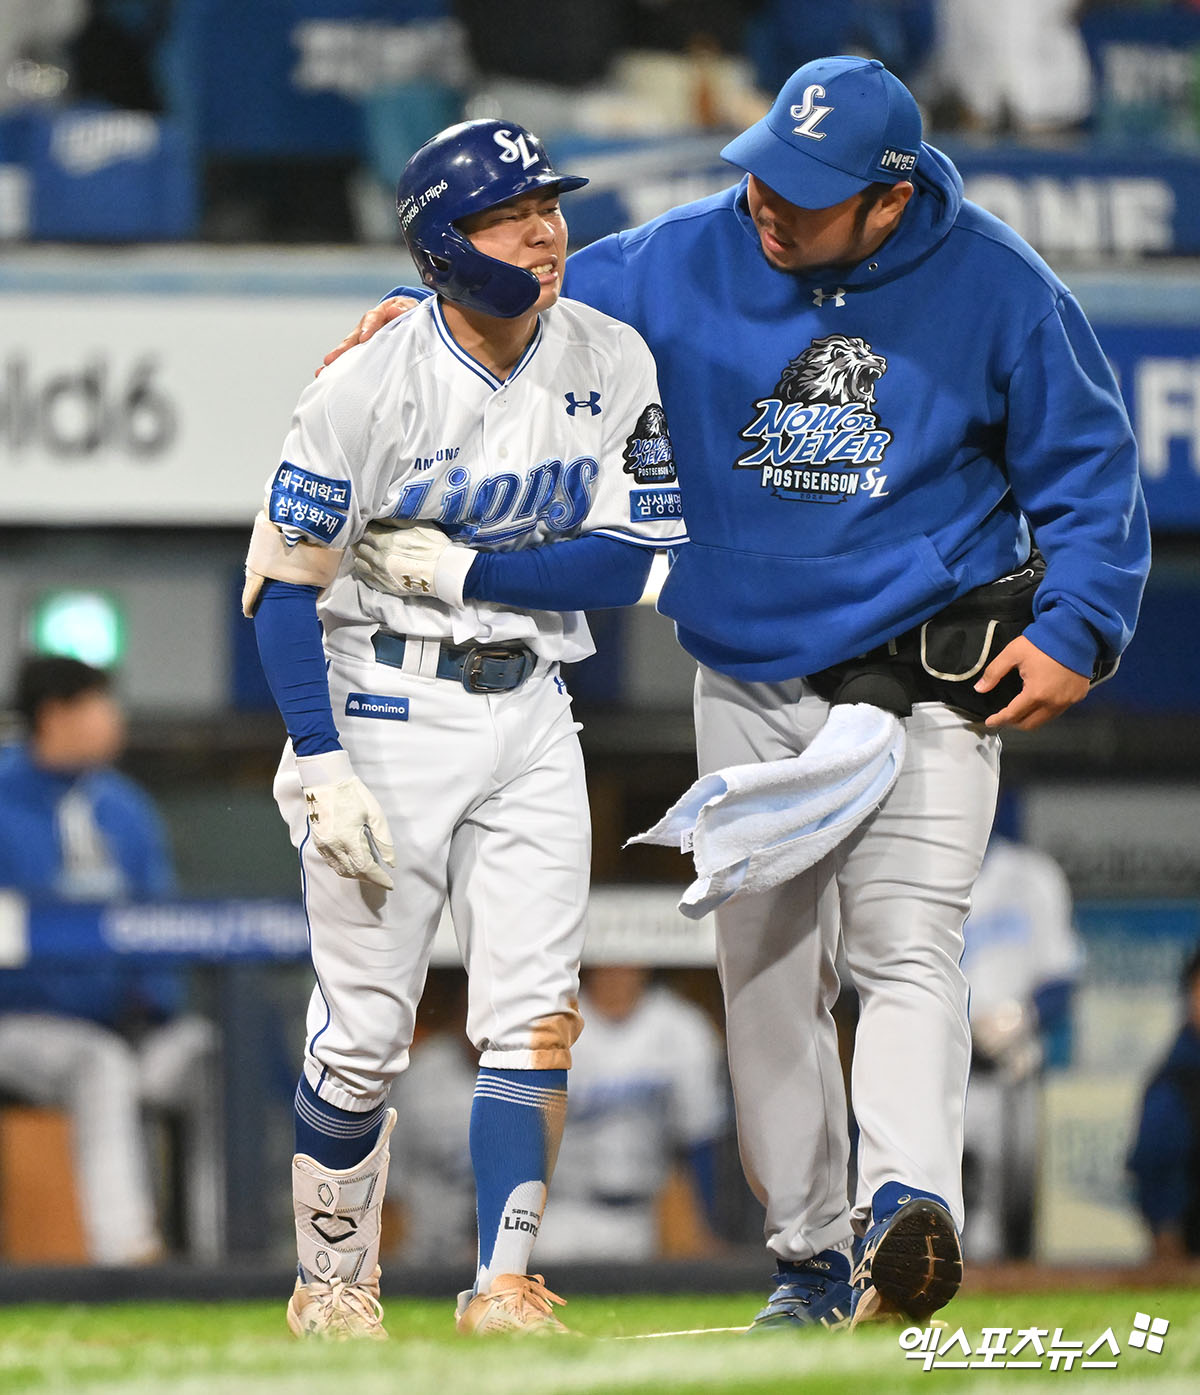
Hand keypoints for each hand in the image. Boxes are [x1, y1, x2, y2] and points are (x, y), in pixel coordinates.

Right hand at [294, 750, 394, 889]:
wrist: (326, 781)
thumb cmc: (353, 794)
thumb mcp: (375, 814)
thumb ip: (384, 841)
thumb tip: (391, 863)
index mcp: (349, 837)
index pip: (366, 867)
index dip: (379, 878)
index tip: (390, 884)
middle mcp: (333, 845)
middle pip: (353, 872)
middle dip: (370, 878)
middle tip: (383, 879)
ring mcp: (323, 844)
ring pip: (341, 870)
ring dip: (357, 876)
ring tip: (371, 874)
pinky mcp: (318, 842)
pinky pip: (331, 863)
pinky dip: (344, 869)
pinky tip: (354, 866)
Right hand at [316, 296, 418, 375]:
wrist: (401, 315)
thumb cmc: (404, 312)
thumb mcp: (407, 306)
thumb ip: (403, 309)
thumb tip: (394, 312)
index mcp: (377, 316)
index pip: (371, 321)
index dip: (367, 329)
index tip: (363, 338)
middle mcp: (364, 329)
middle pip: (352, 339)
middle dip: (342, 350)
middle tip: (330, 360)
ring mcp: (360, 342)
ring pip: (348, 352)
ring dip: (335, 362)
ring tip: (323, 372)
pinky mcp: (362, 352)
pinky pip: (350, 360)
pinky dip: (339, 368)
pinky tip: (326, 377)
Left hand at [352, 520, 475, 606]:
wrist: (444, 572)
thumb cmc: (434, 546)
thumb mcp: (417, 524)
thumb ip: (395, 519)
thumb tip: (379, 515)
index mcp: (384, 541)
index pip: (364, 531)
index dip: (365, 526)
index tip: (368, 524)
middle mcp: (378, 558)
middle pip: (358, 546)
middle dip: (360, 540)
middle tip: (363, 537)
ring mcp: (380, 574)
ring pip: (359, 562)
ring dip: (360, 554)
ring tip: (366, 551)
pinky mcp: (385, 587)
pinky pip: (366, 577)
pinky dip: (364, 569)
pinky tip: (368, 565)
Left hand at [975, 635, 1089, 730]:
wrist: (1076, 633)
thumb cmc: (1042, 643)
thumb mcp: (1012, 654)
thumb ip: (994, 672)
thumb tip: (979, 689)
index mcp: (1036, 694)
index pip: (1013, 715)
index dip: (998, 720)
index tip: (989, 721)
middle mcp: (1053, 703)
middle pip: (1029, 724)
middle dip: (1012, 723)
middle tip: (1002, 718)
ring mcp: (1068, 701)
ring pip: (1045, 720)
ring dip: (1029, 719)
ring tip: (1018, 712)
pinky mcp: (1078, 696)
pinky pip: (1058, 711)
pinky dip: (1045, 711)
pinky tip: (1038, 703)